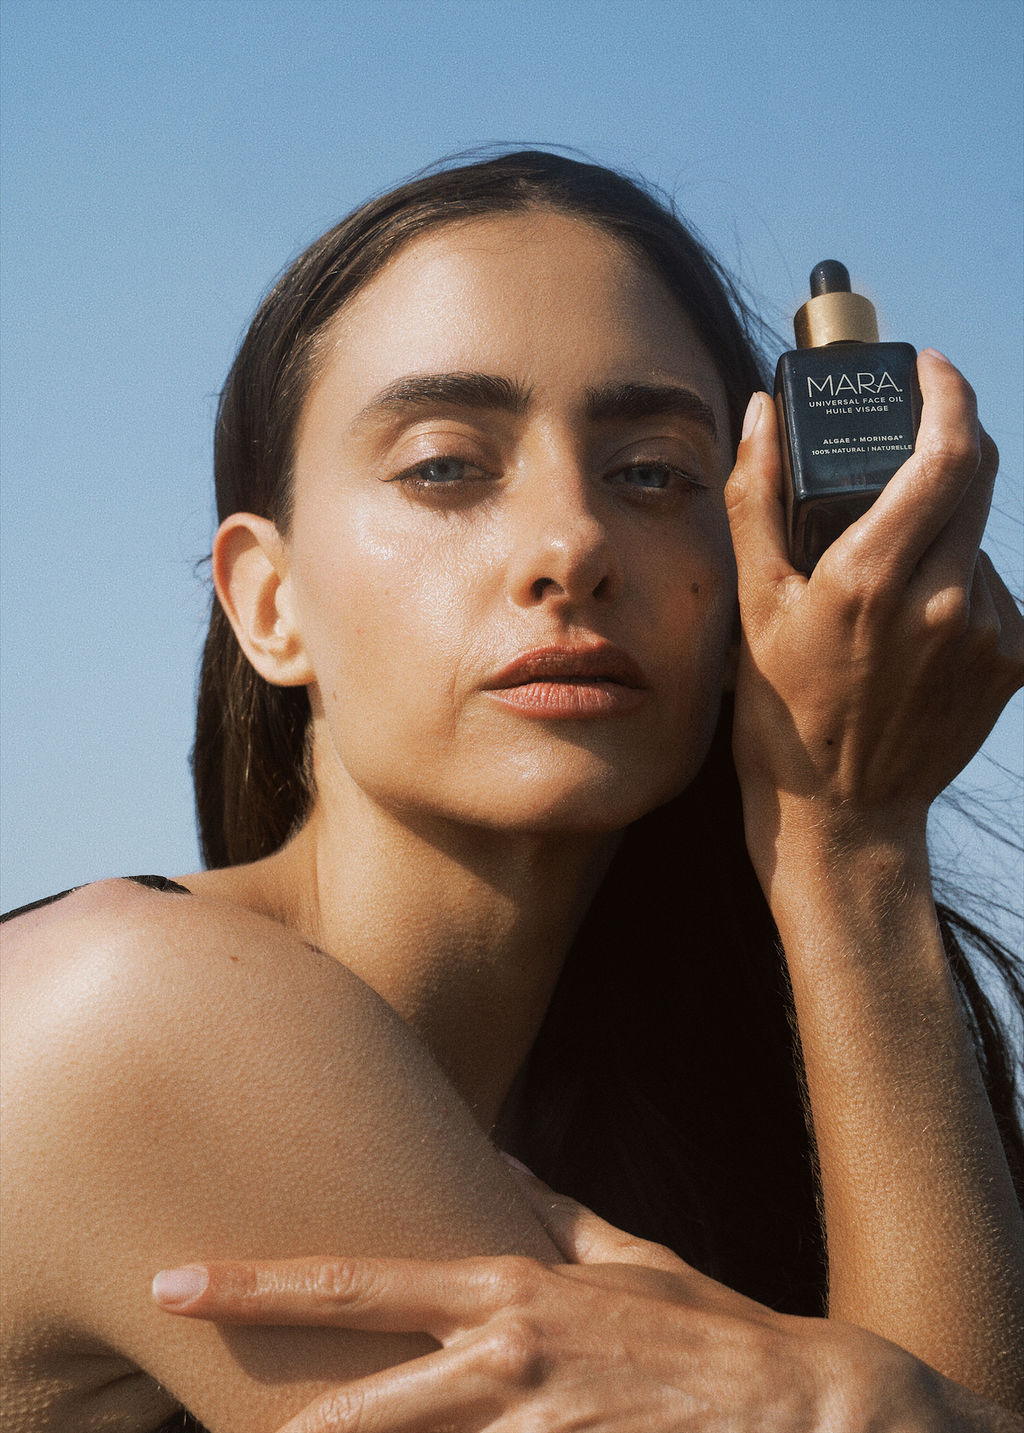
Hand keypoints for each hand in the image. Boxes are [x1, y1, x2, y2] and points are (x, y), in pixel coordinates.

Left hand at [152, 1162, 1001, 1432]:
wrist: (793, 1404)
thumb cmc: (698, 1328)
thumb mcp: (620, 1252)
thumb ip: (545, 1205)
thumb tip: (492, 1153)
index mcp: (506, 1290)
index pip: (357, 1284)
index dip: (258, 1286)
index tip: (179, 1279)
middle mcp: (505, 1358)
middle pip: (354, 1406)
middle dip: (270, 1423)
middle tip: (196, 1407)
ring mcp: (532, 1430)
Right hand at [724, 351, 1022, 867]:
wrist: (842, 813)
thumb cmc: (784, 712)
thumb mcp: (754, 605)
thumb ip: (756, 499)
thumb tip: (764, 414)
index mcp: (874, 578)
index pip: (948, 452)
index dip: (948, 393)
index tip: (929, 368)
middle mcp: (944, 601)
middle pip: (976, 477)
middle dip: (945, 444)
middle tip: (905, 442)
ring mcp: (986, 633)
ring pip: (978, 536)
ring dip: (941, 528)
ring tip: (885, 581)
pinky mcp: (1011, 660)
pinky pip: (992, 587)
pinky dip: (957, 581)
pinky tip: (913, 626)